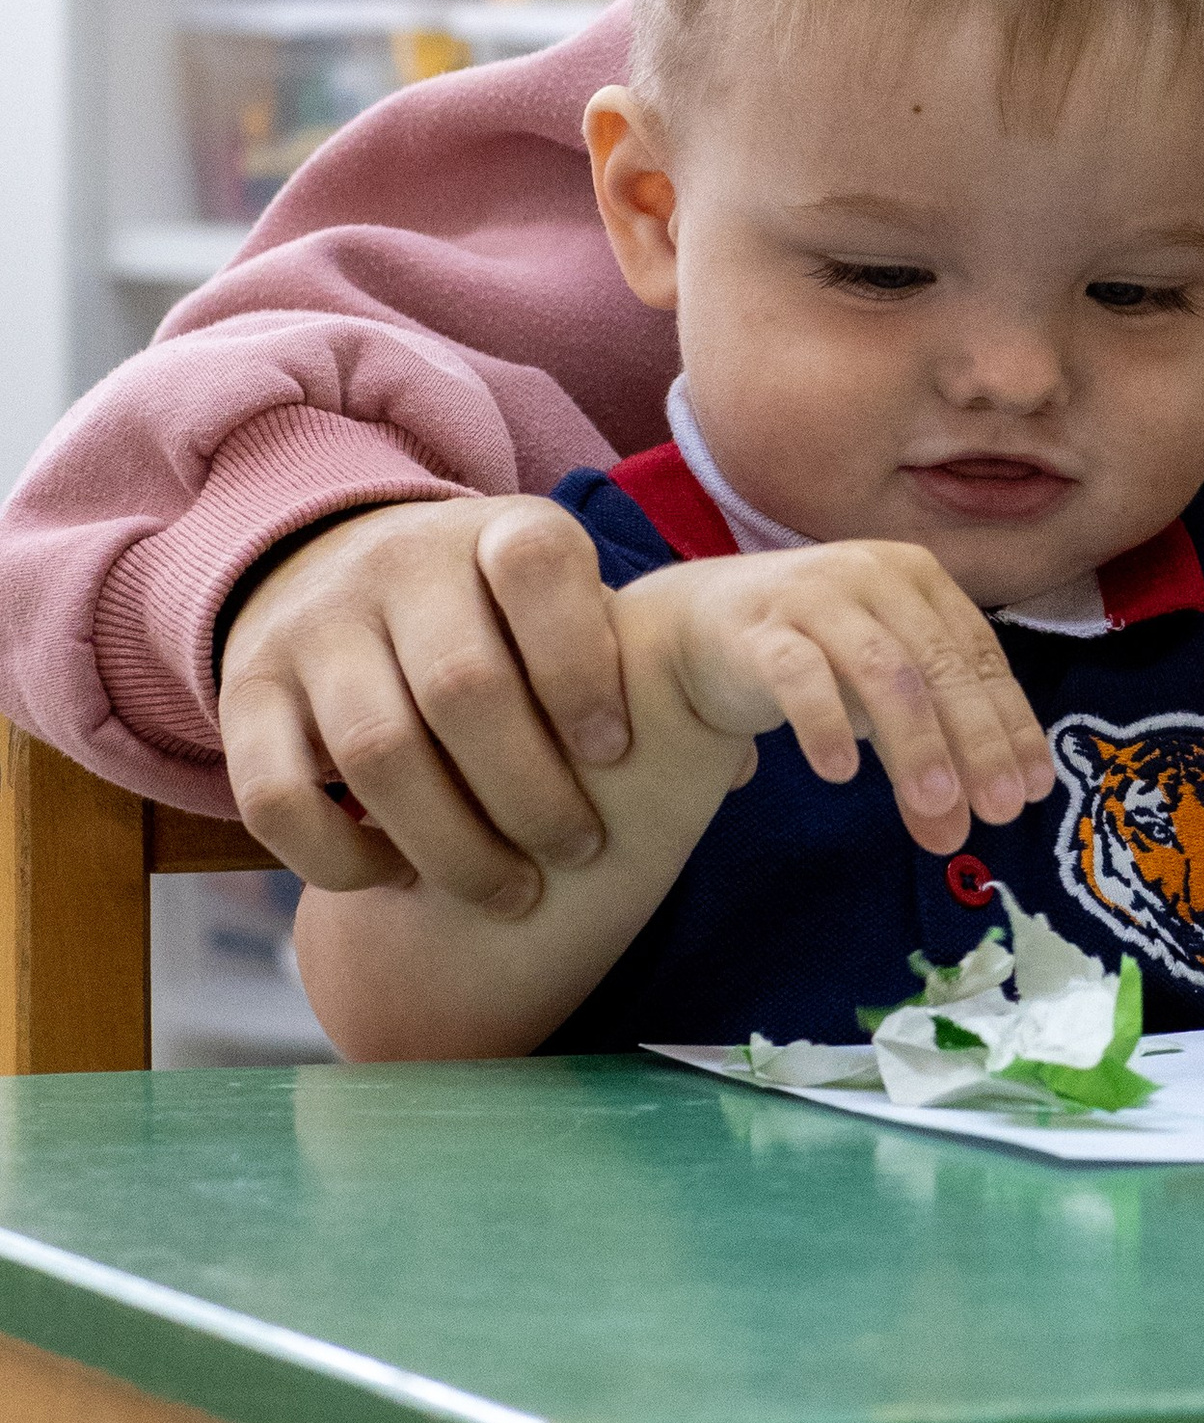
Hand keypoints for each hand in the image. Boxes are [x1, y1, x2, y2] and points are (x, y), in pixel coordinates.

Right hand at [221, 495, 631, 916]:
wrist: (330, 566)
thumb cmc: (493, 615)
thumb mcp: (560, 602)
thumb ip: (634, 665)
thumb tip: (742, 765)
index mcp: (498, 533)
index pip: (541, 569)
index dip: (583, 666)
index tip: (617, 751)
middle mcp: (399, 565)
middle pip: (465, 687)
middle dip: (532, 793)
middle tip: (577, 854)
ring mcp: (314, 625)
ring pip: (378, 752)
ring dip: (453, 844)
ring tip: (511, 888)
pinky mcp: (243, 693)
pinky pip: (280, 795)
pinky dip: (342, 858)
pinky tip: (398, 875)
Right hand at [639, 542, 1054, 856]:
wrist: (697, 624)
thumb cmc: (813, 652)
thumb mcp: (879, 694)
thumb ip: (923, 746)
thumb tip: (962, 825)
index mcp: (919, 579)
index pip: (978, 656)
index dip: (1011, 722)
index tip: (1033, 789)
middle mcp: (873, 575)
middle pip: (939, 664)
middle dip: (976, 741)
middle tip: (998, 811)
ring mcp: (814, 596)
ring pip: (881, 669)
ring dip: (915, 741)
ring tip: (934, 804)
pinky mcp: (757, 629)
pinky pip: (797, 674)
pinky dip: (824, 722)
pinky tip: (840, 773)